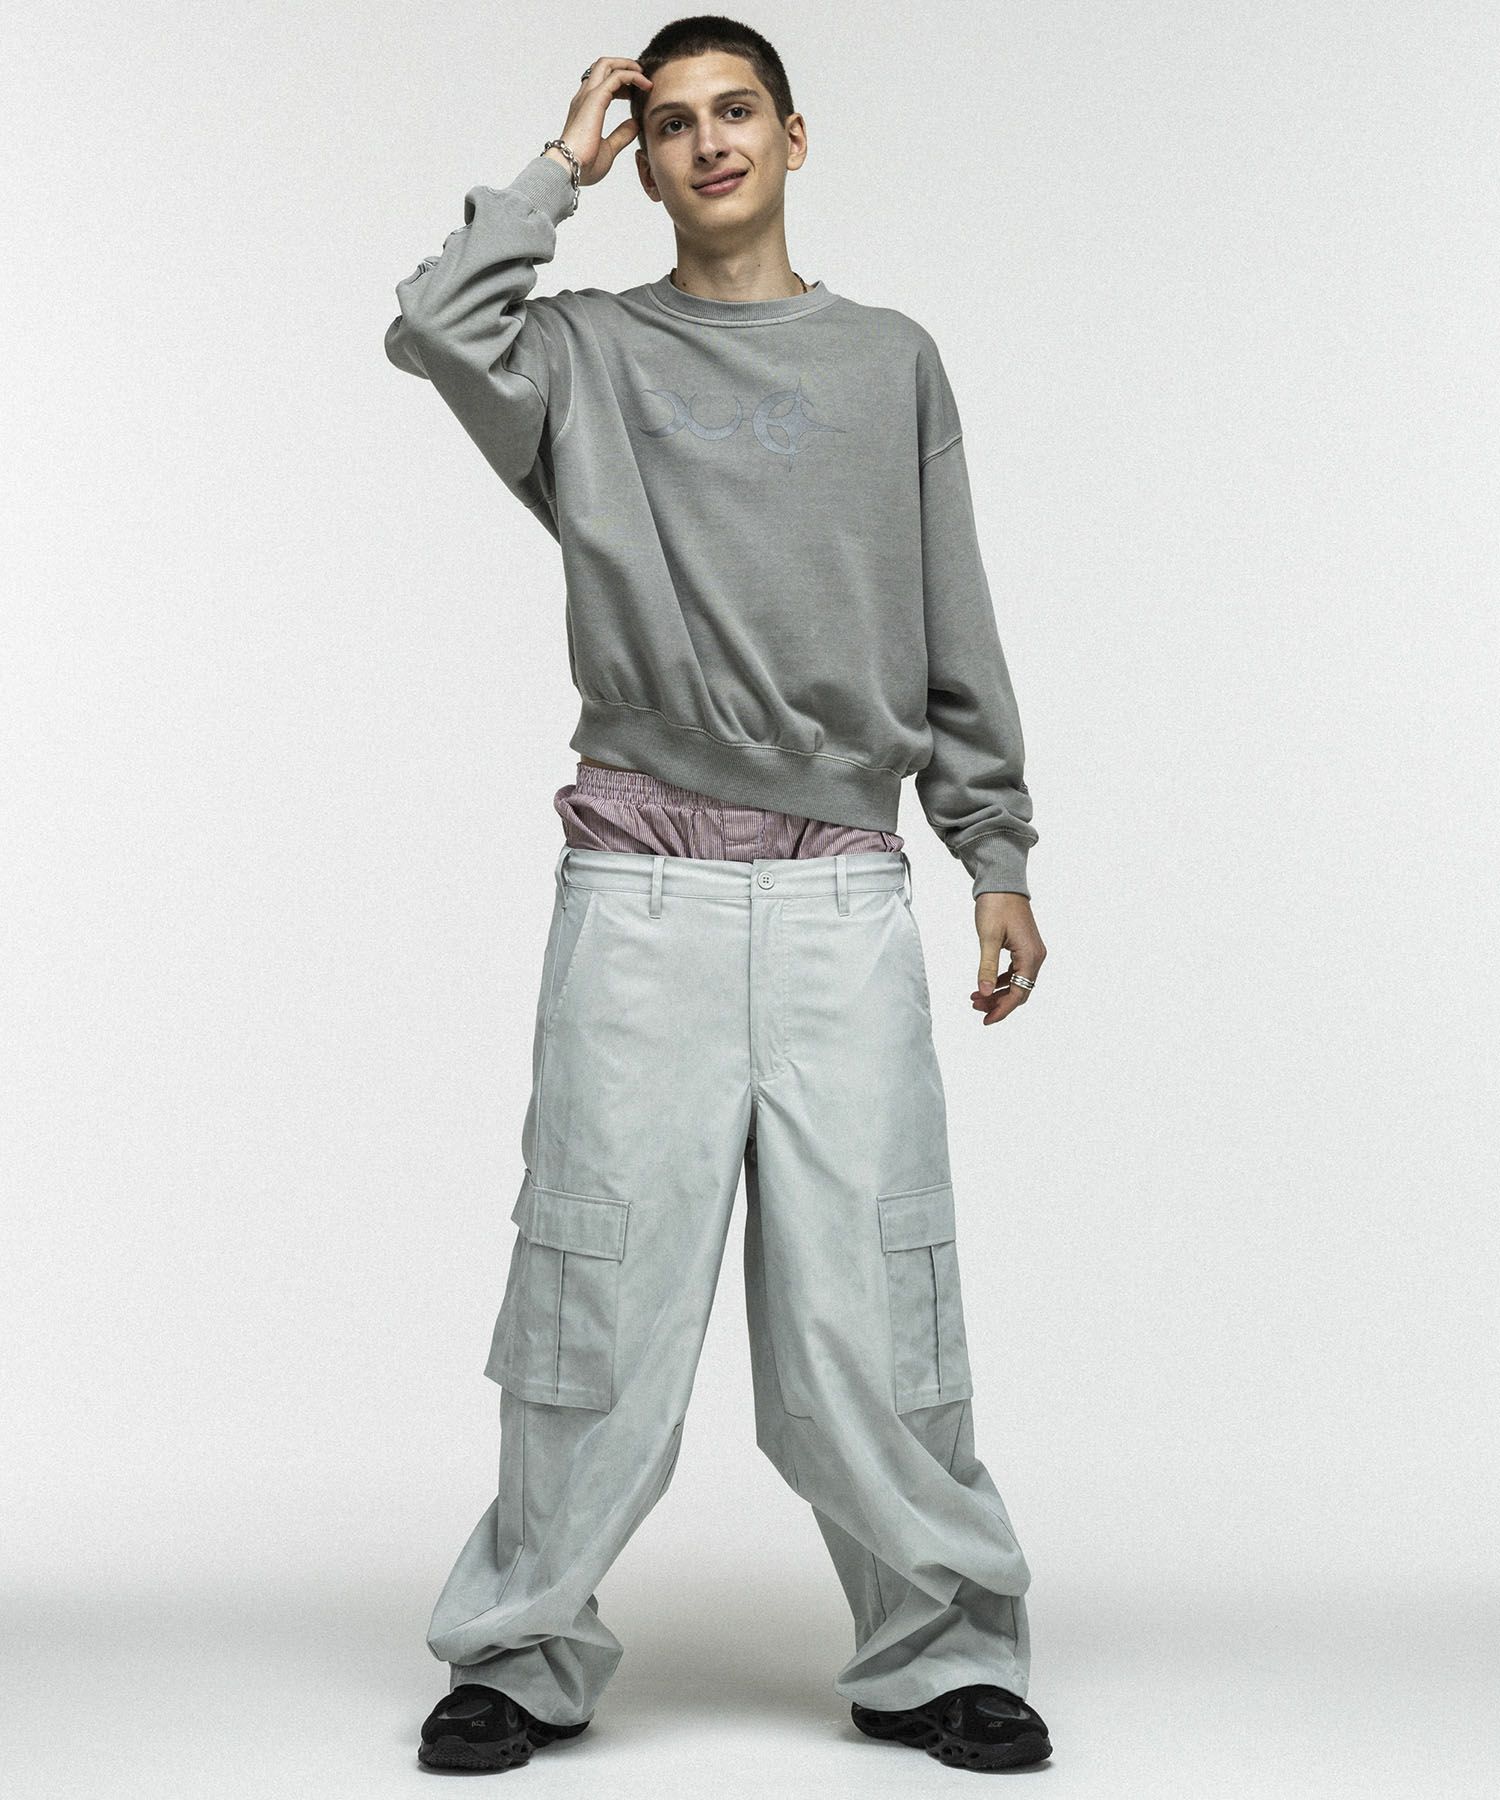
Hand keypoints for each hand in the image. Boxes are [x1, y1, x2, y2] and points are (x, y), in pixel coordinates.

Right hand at [548, 57, 653, 186]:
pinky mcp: (596, 98)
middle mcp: (584, 98)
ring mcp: (588, 96)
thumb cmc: (584, 165)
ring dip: (628, 66)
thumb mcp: (609, 148)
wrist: (570, 169)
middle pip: (602, 66)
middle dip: (623, 66)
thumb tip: (635, 124)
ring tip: (645, 78)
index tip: (635, 93)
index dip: (619, 83)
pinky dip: (632, 76)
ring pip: (607, 64)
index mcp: (585, 109)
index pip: (601, 83)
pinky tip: (645, 85)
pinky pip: (617, 77)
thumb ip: (621, 134)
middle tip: (642, 76)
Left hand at [970, 892, 1044, 1024]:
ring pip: (1017, 983)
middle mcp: (1036, 956)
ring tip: (976, 998)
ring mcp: (1032, 952)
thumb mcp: (988, 937)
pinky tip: (987, 984)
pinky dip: (1001, 981)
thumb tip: (985, 992)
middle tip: (976, 1008)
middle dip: (998, 1003)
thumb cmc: (996, 906)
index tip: (986, 1019)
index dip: (1002, 1009)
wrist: (1002, 883)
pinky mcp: (1025, 947)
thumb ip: (987, 967)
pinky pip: (1016, 972)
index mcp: (1030, 956)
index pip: (1019, 993)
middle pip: (1020, 991)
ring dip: (998, 993)